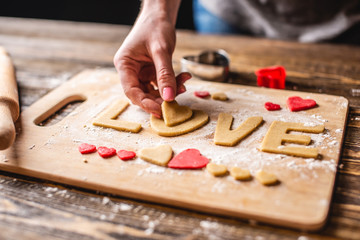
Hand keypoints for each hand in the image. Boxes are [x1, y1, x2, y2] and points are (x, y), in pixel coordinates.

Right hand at [113, 1, 188, 117]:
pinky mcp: (151, 71)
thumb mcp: (161, 51)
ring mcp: (141, 72)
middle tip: (176, 100)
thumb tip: (169, 98)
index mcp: (125, 64)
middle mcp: (131, 70)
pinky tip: (184, 78)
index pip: (131, 91)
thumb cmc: (155, 27)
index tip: (160, 110)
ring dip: (169, 90)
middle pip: (142, 94)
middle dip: (160, 98)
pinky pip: (161, 83)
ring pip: (153, 90)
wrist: (160, 14)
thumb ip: (165, 74)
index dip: (145, 103)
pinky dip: (172, 83)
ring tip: (184, 83)